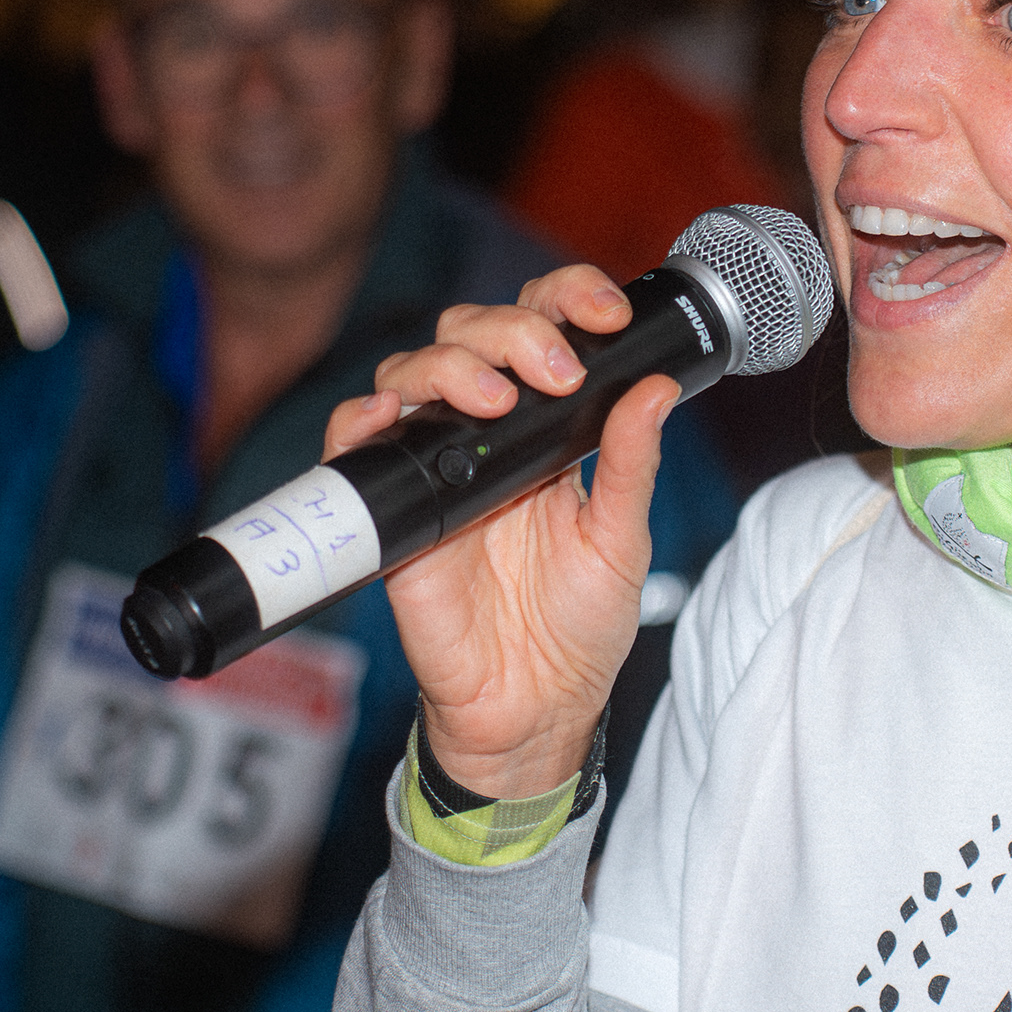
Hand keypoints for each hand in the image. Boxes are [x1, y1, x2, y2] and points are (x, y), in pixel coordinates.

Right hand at [331, 264, 674, 800]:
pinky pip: (354, 448)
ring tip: (492, 401)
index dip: (564, 299)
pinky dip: (360, 419)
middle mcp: (485, 436)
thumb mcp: (621, 541)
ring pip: (412, 372)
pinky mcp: (394, 513)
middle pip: (471, 334)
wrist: (534, 712)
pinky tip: (388, 415)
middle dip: (511, 330)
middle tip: (553, 373)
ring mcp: (433, 468)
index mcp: (546, 431)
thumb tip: (657, 387)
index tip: (601, 315)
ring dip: (450, 366)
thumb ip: (632, 464)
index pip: (542, 330)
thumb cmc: (578, 630)